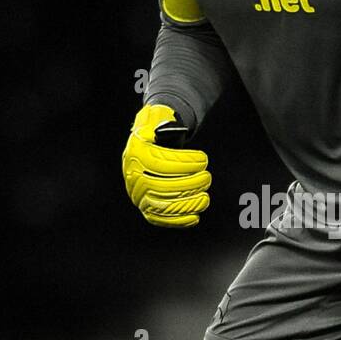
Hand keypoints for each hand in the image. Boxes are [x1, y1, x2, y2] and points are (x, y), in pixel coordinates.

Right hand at [121, 103, 210, 227]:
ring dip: (188, 204)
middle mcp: (133, 176)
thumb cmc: (155, 132)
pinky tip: (195, 216)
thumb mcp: (154, 118)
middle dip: (190, 184)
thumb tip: (168, 124)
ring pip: (163, 205)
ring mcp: (138, 195)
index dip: (185, 163)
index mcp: (136, 154)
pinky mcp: (145, 208)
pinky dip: (179, 221)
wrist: (145, 146)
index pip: (160, 163)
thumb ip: (160, 119)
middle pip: (162, 186)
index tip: (203, 160)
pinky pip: (160, 219)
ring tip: (205, 197)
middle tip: (207, 178)